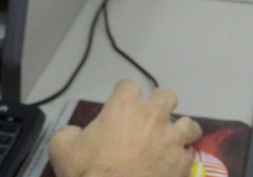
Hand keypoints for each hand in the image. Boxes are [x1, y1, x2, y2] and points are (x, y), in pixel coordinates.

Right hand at [47, 79, 201, 176]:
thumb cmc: (88, 172)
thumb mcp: (62, 148)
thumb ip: (68, 133)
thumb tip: (74, 134)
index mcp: (123, 107)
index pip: (128, 84)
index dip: (125, 92)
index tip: (123, 101)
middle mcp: (152, 116)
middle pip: (166, 96)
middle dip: (161, 104)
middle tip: (152, 117)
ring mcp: (171, 138)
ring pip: (189, 123)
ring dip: (181, 129)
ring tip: (174, 138)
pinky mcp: (182, 162)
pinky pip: (189, 154)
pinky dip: (182, 159)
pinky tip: (175, 165)